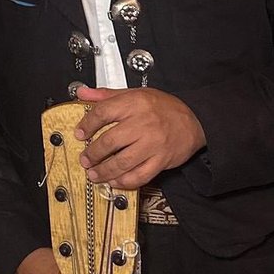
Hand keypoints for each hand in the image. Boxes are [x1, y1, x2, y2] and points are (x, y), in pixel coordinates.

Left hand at [74, 85, 205, 188]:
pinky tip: (114, 181)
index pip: (103, 113)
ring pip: (123, 162)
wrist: (194, 121)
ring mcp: (152, 144)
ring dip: (104, 171)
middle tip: (85, 159)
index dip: (87, 124)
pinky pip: (140, 175)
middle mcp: (142, 124)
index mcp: (133, 104)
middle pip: (110, 141)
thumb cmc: (163, 107)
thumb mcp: (134, 93)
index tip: (79, 133)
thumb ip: (106, 94)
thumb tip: (82, 92)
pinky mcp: (161, 161)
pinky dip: (124, 181)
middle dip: (93, 153)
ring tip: (94, 174)